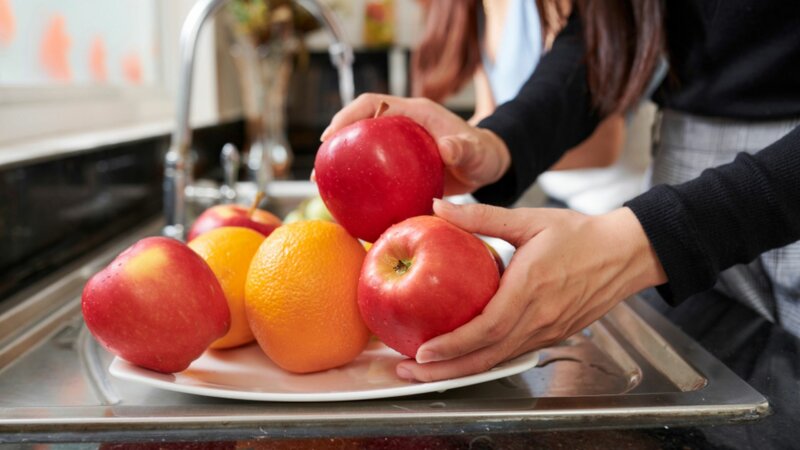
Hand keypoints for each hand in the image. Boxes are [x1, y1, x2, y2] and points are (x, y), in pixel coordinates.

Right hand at [321, 93, 510, 195]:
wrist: (485, 166)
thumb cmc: (481, 154)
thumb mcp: (475, 152)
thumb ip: (464, 148)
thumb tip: (447, 148)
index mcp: (413, 113)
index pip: (372, 103)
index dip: (348, 115)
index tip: (330, 135)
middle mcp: (399, 126)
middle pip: (357, 127)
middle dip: (334, 144)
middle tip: (319, 170)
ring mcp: (396, 147)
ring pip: (361, 151)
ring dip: (341, 167)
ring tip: (323, 188)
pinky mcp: (397, 167)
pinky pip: (374, 174)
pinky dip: (361, 186)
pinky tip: (351, 208)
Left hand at [395, 199, 667, 381]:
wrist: (625, 254)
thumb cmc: (579, 235)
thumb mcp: (529, 219)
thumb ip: (481, 216)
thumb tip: (438, 207)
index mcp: (530, 289)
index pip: (487, 329)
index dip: (453, 345)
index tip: (423, 352)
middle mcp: (538, 319)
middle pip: (486, 357)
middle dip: (444, 371)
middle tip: (409, 373)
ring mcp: (546, 332)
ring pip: (497, 361)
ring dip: (460, 371)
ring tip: (425, 373)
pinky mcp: (551, 336)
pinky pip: (511, 354)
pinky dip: (482, 361)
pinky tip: (459, 359)